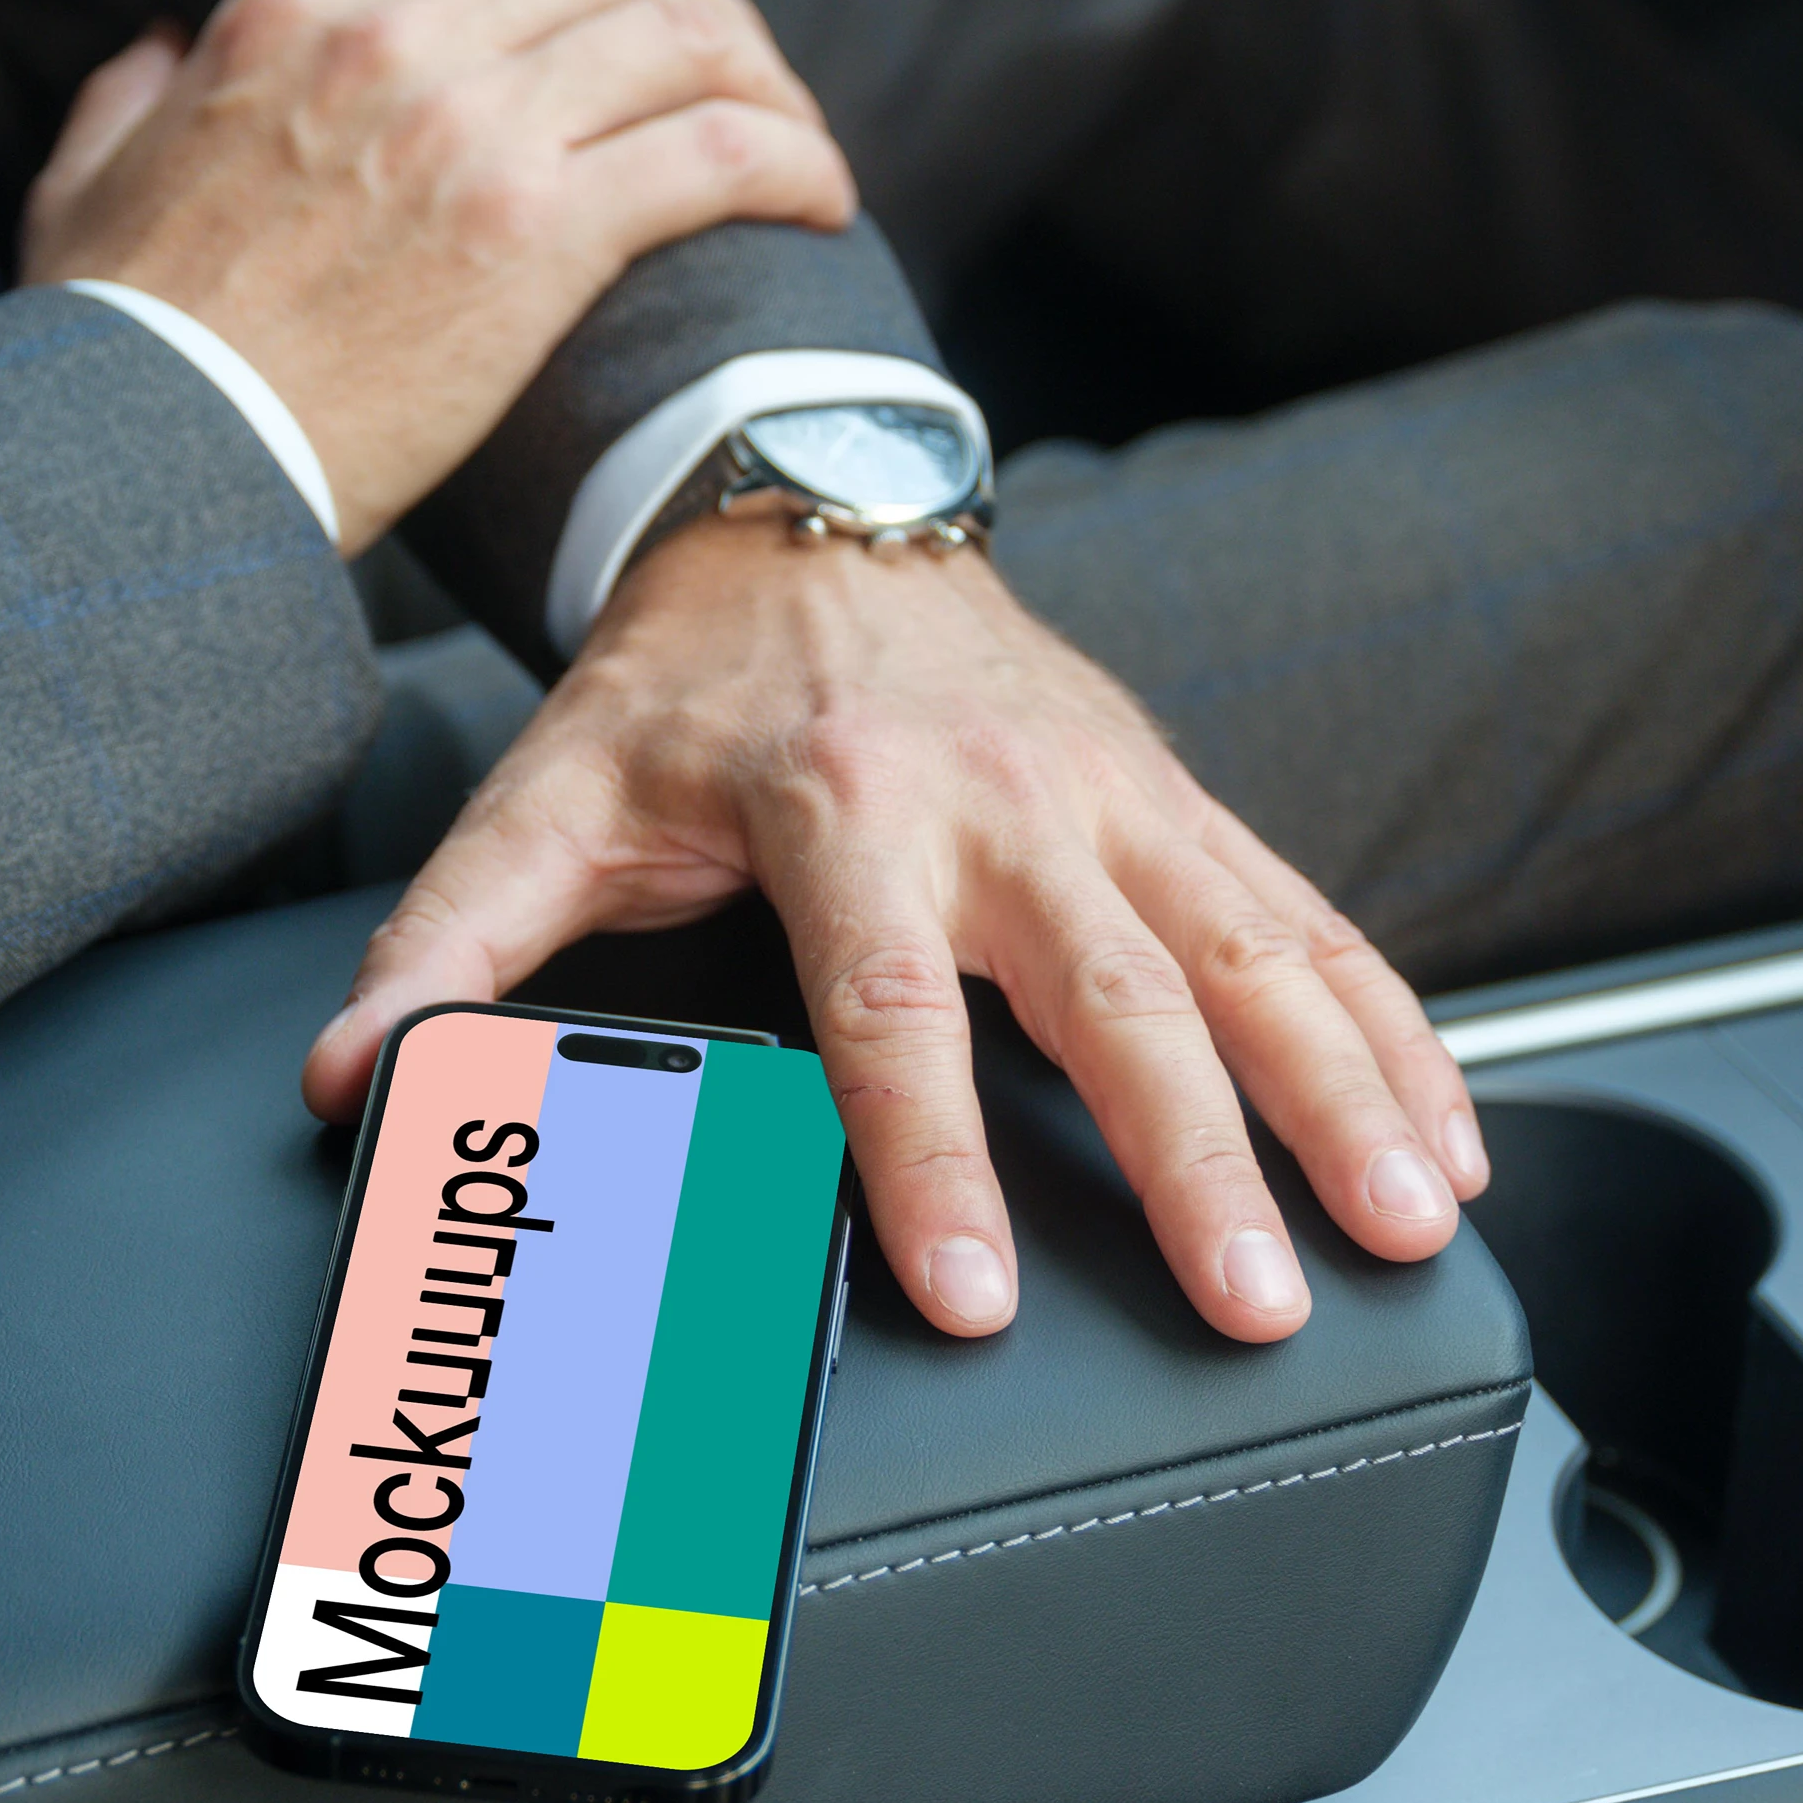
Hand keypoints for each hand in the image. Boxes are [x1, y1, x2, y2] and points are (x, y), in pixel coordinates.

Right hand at [18, 0, 853, 546]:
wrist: (153, 466)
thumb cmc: (112, 347)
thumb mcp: (82, 183)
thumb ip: (128, 91)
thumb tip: (160, 44)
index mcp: (291, 10)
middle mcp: (396, 45)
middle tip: (733, 60)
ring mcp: (476, 136)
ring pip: (684, 37)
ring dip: (762, 78)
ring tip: (791, 140)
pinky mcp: (543, 240)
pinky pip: (719, 153)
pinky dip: (793, 161)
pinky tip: (818, 201)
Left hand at [300, 516, 1493, 1342]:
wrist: (809, 504)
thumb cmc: (685, 685)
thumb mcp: (550, 794)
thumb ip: (452, 945)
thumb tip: (354, 1080)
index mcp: (841, 806)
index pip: (889, 1006)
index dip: (929, 1151)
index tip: (971, 1287)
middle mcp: (1003, 797)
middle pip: (1116, 994)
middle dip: (1193, 1156)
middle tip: (1249, 1298)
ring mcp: (1117, 797)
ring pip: (1256, 953)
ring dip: (1341, 1097)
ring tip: (1404, 1229)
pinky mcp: (1184, 802)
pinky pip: (1310, 920)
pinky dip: (1393, 1030)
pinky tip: (1449, 1138)